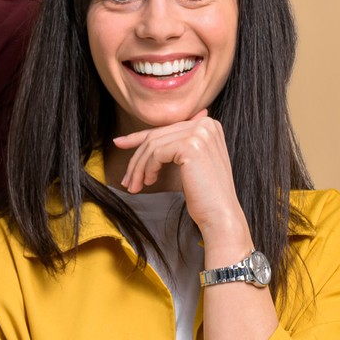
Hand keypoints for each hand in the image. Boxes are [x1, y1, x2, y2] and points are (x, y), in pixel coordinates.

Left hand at [111, 110, 248, 249]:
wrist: (220, 215)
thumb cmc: (204, 194)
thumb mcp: (187, 163)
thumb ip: (172, 145)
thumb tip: (141, 137)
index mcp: (208, 125)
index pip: (166, 130)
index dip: (139, 138)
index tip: (119, 144)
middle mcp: (206, 124)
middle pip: (157, 136)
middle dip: (137, 158)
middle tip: (127, 180)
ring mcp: (200, 133)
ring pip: (153, 145)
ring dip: (139, 167)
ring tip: (136, 186)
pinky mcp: (191, 145)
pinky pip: (156, 153)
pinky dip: (148, 168)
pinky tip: (149, 182)